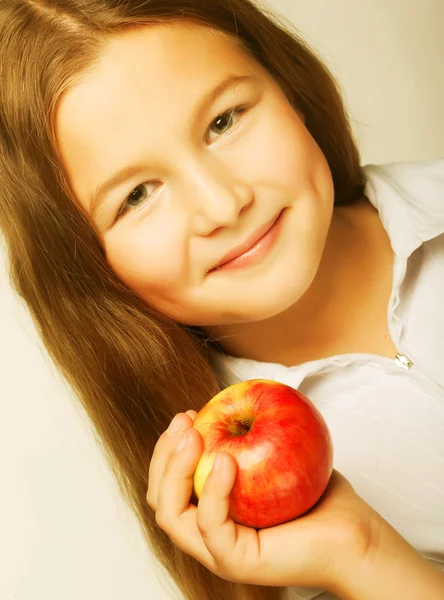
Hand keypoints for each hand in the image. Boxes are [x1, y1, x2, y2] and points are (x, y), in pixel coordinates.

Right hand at [147, 411, 381, 590]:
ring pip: (172, 515)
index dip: (171, 446)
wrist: (355, 534)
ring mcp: (219, 551)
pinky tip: (225, 460)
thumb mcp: (276, 452)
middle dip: (164, 454)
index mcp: (212, 511)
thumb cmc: (318, 495)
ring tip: (194, 436)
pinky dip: (212, 490)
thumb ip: (251, 432)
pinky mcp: (236, 561)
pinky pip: (210, 525)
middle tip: (184, 421)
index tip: (192, 413)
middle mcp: (209, 533)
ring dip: (175, 469)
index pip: (169, 484)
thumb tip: (232, 399)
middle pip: (161, 498)